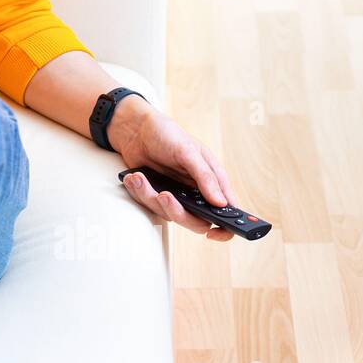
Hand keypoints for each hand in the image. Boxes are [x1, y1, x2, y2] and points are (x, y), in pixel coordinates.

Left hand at [110, 97, 237, 241]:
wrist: (137, 130)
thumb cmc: (167, 135)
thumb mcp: (189, 152)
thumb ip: (206, 177)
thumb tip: (221, 203)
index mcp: (213, 181)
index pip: (228, 212)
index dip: (224, 228)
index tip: (213, 233)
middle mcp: (197, 192)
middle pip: (195, 221)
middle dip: (176, 212)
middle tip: (164, 196)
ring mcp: (177, 197)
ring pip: (168, 214)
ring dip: (150, 196)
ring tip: (139, 177)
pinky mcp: (157, 197)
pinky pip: (150, 206)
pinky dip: (139, 191)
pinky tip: (134, 177)